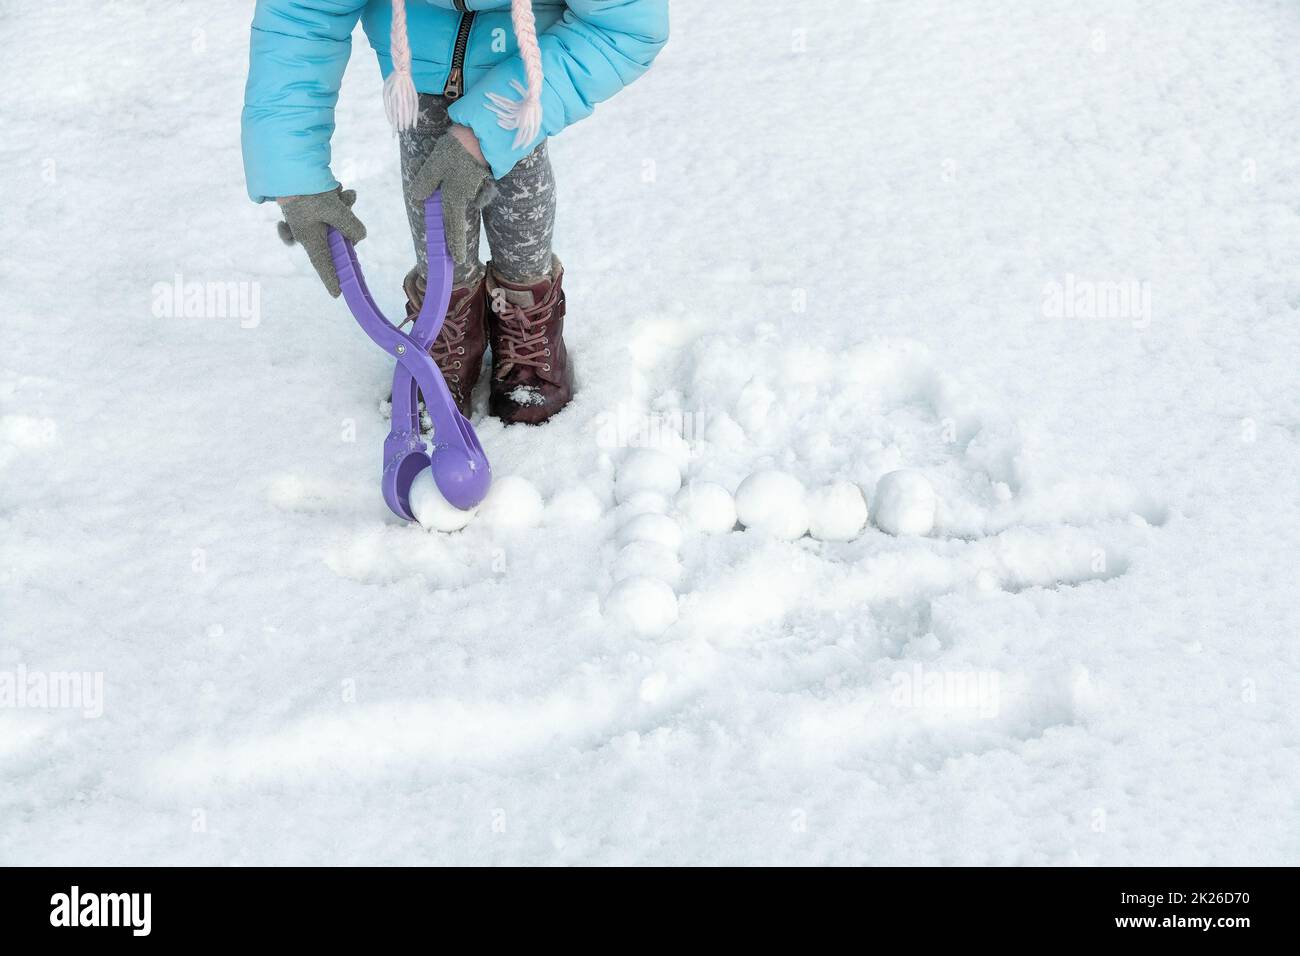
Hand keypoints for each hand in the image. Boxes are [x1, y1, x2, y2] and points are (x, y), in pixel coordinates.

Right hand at [276, 187, 366, 297]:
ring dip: (343, 207)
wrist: (290, 166)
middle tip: (347, 206)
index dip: (331, 279)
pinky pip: (330, 208)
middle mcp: (308, 232)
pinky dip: (336, 199)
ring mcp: (308, 219)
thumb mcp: (334, 209)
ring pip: (335, 221)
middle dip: (346, 224)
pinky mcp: (310, 205)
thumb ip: (350, 225)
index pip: (323, 265)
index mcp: (310, 238)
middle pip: (336, 240)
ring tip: (343, 193)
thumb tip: (360, 237)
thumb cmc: (308, 191)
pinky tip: (337, 189)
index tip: (337, 294)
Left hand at [408, 129, 491, 265]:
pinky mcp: (481, 177)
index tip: (457, 260)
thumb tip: (417, 197)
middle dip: (455, 228)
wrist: (484, 132)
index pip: (453, 226)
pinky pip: (471, 185)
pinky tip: (463, 162)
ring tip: (453, 166)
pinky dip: (467, 178)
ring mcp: (475, 187)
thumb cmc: (458, 148)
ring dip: (458, 189)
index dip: (454, 244)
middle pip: (457, 213)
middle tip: (454, 242)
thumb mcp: (435, 164)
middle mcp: (466, 196)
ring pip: (463, 196)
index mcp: (454, 196)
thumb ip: (426, 182)